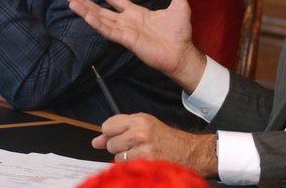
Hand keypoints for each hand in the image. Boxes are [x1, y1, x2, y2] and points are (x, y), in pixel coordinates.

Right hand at [66, 0, 206, 92]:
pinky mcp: (127, 41)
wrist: (181, 53)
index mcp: (137, 13)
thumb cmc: (179, 34)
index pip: (116, 0)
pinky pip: (109, 31)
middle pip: (102, 10)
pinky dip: (97, 24)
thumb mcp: (179, 6)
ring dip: (86, 11)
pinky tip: (86, 16)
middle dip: (86, 3)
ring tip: (71, 3)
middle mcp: (128, 22)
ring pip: (101, 19)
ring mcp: (126, 32)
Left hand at [93, 113, 216, 177]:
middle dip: (118, 147)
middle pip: (111, 142)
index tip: (115, 137)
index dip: (110, 134)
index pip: (109, 125)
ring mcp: (142, 148)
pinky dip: (131, 166)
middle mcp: (140, 131)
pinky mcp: (145, 162)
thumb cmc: (167, 139)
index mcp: (140, 119)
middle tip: (133, 147)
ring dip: (124, 158)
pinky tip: (143, 162)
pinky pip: (125, 166)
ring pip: (116, 156)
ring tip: (140, 154)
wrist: (189, 152)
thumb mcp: (145, 126)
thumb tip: (96, 141)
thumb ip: (120, 130)